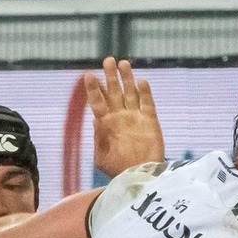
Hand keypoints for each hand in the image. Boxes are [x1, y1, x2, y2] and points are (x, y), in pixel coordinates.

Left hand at [87, 56, 163, 177]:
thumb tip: (96, 120)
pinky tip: (141, 81)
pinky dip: (144, 92)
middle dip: (110, 76)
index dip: (93, 89)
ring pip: (130, 92)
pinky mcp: (150, 121)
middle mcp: (119, 117)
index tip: (88, 75)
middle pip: (113, 91)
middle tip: (107, 60)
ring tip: (122, 63)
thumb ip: (99, 138)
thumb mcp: (102, 157)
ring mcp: (135, 117)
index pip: (97, 102)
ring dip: (126, 78)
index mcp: (105, 124)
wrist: (139, 177)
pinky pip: (147, 103)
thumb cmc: (118, 170)